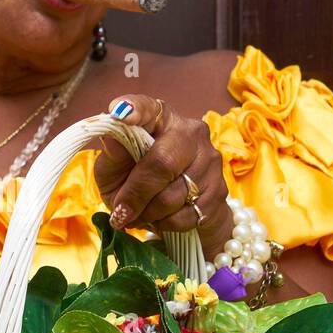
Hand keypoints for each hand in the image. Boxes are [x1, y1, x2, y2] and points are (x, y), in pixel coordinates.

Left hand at [94, 94, 234, 261]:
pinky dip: (166, 224)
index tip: (121, 114)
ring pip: (173, 195)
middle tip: (121, 213)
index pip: (148, 107)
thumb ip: (112, 157)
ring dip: (149, 214)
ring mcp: (209, 159)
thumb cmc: (136, 182)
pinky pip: (187, 214)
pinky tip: (160, 219)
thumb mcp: (114, 171)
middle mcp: (190, 131)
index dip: (135, 109)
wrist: (174, 213)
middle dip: (137, 194)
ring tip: (139, 216)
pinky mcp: (220, 188)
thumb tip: (112, 141)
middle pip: (163, 162)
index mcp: (159, 119)